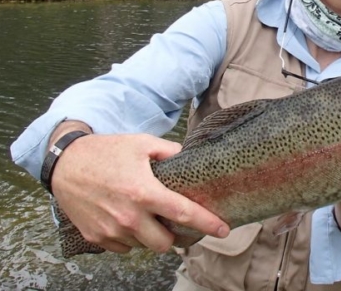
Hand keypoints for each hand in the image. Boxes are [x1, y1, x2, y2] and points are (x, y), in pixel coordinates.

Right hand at [51, 133, 229, 253]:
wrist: (65, 163)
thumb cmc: (106, 151)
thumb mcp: (142, 143)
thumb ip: (170, 152)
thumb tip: (189, 157)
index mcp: (144, 192)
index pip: (184, 214)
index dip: (207, 223)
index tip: (223, 230)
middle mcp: (128, 217)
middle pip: (166, 242)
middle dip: (176, 234)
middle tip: (176, 221)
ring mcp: (111, 230)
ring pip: (144, 246)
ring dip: (152, 235)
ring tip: (149, 215)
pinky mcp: (96, 238)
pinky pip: (124, 248)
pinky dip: (131, 238)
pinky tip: (129, 219)